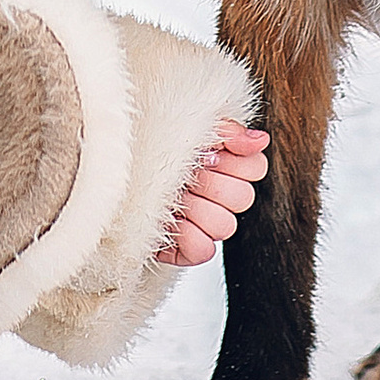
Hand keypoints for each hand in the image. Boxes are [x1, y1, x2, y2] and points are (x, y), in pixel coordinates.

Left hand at [155, 121, 268, 267]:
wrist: (120, 175)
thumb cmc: (154, 149)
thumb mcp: (188, 128)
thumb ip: (227, 131)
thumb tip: (259, 140)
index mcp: (227, 165)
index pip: (256, 167)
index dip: (233, 162)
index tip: (208, 154)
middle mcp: (222, 197)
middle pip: (243, 197)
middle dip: (210, 183)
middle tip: (188, 175)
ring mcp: (207, 225)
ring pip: (226, 225)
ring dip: (196, 208)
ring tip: (177, 197)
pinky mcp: (189, 250)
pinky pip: (204, 250)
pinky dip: (186, 235)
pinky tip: (173, 220)